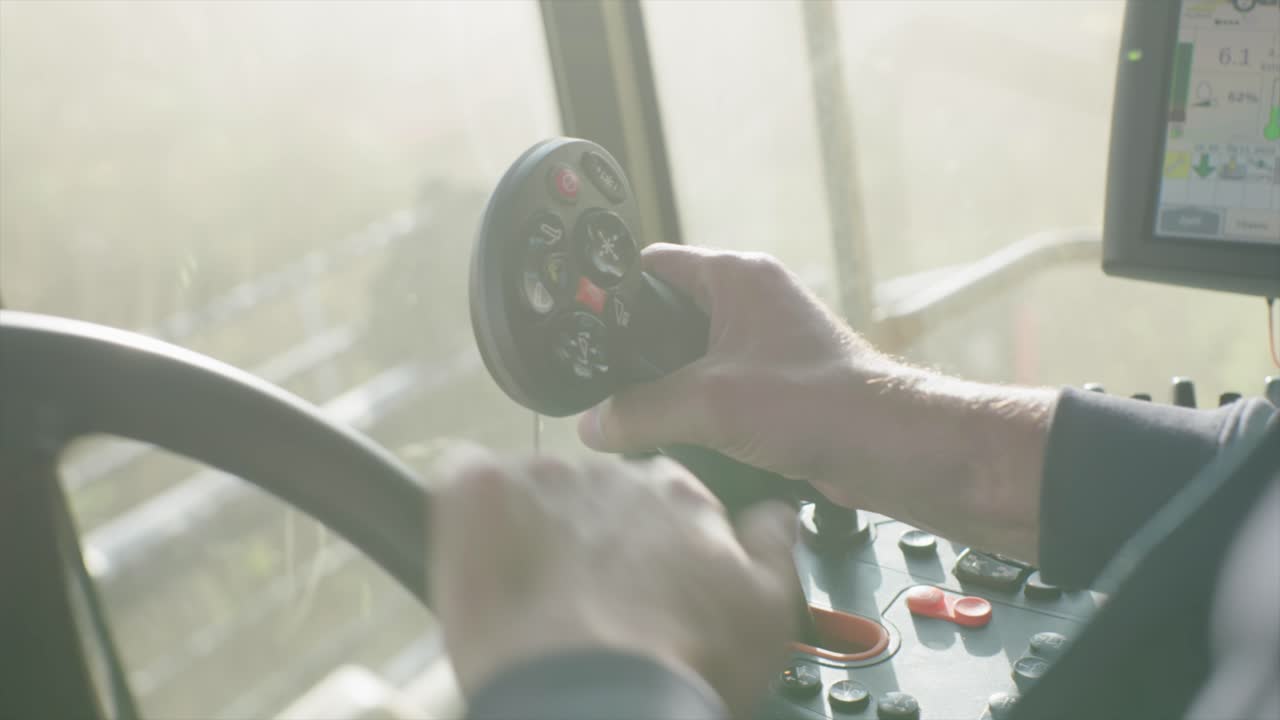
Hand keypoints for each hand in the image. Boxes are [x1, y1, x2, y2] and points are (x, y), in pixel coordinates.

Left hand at [428, 447, 799, 715]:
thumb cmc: (678, 669)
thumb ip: (772, 547)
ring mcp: (541, 478)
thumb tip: (773, 515)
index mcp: (679, 496)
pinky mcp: (477, 492)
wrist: (595, 704)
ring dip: (530, 531)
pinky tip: (485, 566)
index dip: (645, 546)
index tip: (634, 584)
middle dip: (587, 537)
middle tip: (583, 601)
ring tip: (531, 598)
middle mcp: (612, 475)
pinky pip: (465, 482)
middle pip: (592, 495)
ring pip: (531, 492)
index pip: (659, 499)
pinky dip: (471, 518)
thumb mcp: (766, 612)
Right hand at [574, 244, 1053, 560]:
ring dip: (667, 390)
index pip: (652, 266)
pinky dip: (696, 412)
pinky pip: (717, 389)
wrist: (891, 449)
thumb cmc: (819, 404)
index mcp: (737, 277)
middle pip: (666, 317)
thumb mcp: (709, 403)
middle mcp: (752, 301)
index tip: (579, 326)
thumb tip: (593, 426)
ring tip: (636, 419)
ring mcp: (766, 343)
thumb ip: (640, 410)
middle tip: (602, 387)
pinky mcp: (777, 384)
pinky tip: (677, 441)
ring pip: (691, 359)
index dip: (612, 293)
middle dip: (636, 355)